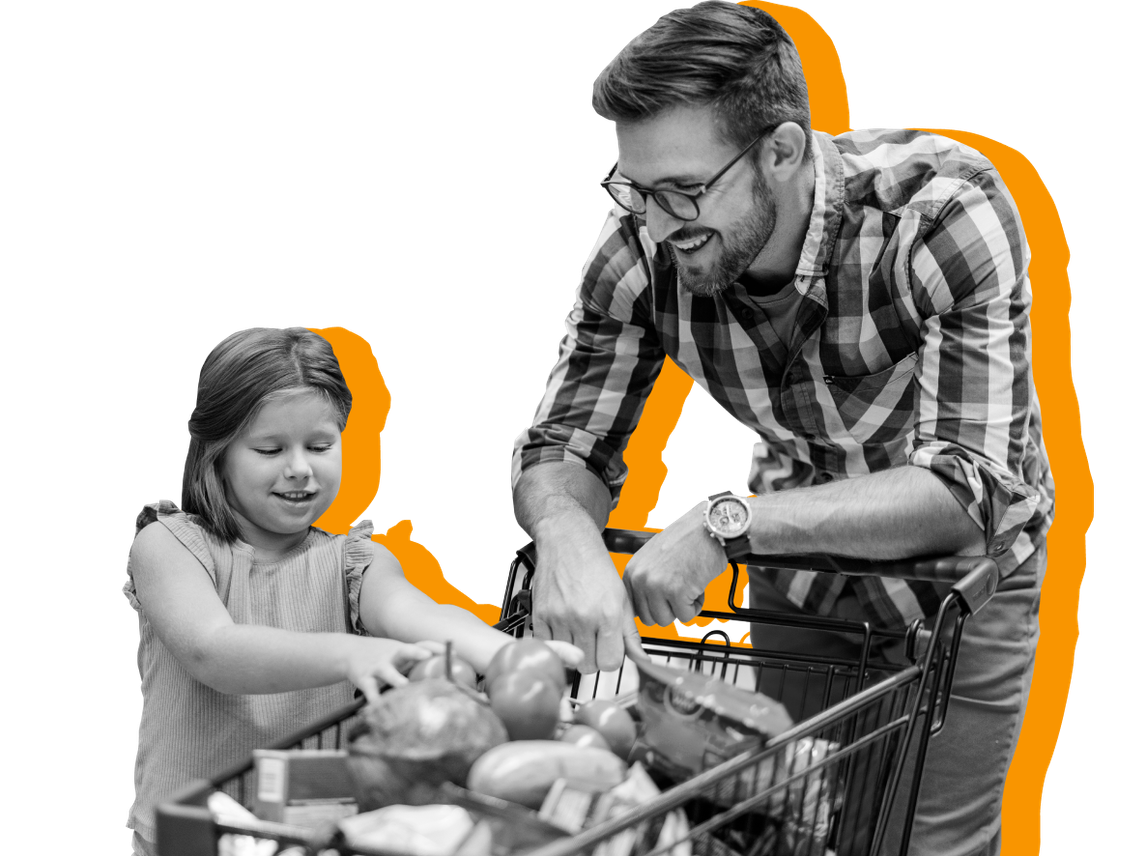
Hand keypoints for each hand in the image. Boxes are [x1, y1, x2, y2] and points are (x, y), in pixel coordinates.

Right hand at [345, 638, 444, 702]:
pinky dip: (374, 700)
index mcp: (402, 651)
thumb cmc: (382, 657)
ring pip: (387, 672)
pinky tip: (378, 708)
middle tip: (426, 656)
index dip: (436, 647)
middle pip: (405, 651)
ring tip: (404, 685)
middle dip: (416, 653)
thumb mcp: (398, 655)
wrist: (349, 652)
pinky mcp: (364, 679)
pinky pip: (370, 690)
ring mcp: (377, 667)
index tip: (452, 652)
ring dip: (396, 678)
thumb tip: (444, 678)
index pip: (422, 645)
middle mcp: (391, 657)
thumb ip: (416, 664)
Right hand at [530, 536, 635, 673]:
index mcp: (608, 614)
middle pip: (588, 666)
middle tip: (592, 637)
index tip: (608, 647)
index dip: (610, 657)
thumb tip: (642, 659)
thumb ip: (631, 633)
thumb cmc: (596, 566)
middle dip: (592, 656)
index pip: (610, 663)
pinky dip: (555, 642)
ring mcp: (559, 617)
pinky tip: (562, 626)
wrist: (568, 542)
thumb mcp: (622, 598)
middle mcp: (583, 617)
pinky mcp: (540, 615)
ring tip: (577, 628)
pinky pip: (548, 646)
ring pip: (568, 659)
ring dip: (573, 649)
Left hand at [623, 505, 727, 625]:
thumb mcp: (652, 557)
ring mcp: (657, 586)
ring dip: (681, 608)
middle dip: (667, 609)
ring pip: (666, 620)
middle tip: (678, 592)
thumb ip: (644, 580)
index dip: (653, 606)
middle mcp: (640, 579)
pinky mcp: (677, 592)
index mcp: (632, 571)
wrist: (708, 528)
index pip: (633, 607)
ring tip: (688, 587)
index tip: (663, 600)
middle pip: (648, 618)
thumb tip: (643, 606)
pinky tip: (697, 586)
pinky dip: (696, 605)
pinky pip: (685, 616)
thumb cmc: (685, 540)